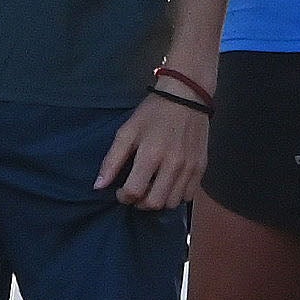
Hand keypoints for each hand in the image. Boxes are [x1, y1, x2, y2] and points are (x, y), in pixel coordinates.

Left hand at [97, 89, 210, 211]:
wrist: (187, 96)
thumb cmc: (153, 113)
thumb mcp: (127, 131)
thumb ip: (112, 160)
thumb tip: (98, 186)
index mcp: (151, 155)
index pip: (134, 192)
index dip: (122, 196)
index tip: (120, 189)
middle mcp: (173, 165)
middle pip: (154, 203)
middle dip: (140, 203)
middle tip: (136, 191)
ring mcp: (190, 167)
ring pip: (173, 203)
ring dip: (159, 201)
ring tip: (152, 189)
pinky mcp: (201, 167)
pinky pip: (189, 196)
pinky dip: (176, 196)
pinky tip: (169, 184)